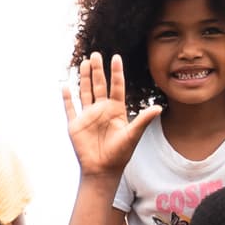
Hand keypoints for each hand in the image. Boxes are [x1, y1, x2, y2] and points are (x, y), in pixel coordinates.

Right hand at [63, 55, 161, 175]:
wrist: (103, 170)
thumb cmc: (120, 154)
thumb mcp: (132, 135)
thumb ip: (143, 120)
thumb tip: (159, 107)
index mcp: (115, 110)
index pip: (116, 86)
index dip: (116, 72)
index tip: (116, 57)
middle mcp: (101, 110)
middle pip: (98, 85)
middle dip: (97, 70)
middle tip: (96, 55)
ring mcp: (88, 116)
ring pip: (84, 92)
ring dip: (83, 78)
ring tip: (83, 63)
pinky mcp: (76, 125)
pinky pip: (70, 108)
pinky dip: (67, 98)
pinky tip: (65, 86)